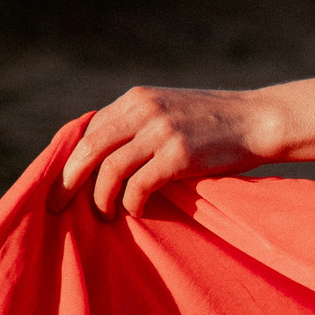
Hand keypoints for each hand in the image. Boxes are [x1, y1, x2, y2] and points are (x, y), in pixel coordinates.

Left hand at [56, 86, 276, 218]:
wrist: (259, 120)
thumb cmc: (214, 123)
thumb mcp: (170, 111)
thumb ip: (139, 124)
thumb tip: (103, 158)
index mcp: (137, 98)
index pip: (88, 130)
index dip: (70, 159)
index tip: (61, 184)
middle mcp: (144, 110)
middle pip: (88, 149)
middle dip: (67, 181)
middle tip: (56, 206)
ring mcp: (161, 132)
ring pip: (109, 171)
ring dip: (100, 199)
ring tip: (104, 216)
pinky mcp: (179, 155)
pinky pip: (138, 187)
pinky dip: (132, 204)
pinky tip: (137, 212)